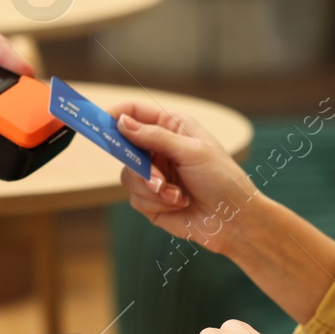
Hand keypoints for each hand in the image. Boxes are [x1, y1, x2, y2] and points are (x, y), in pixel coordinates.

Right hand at [109, 100, 258, 254]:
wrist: (234, 221)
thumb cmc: (222, 180)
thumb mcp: (191, 151)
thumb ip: (155, 136)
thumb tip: (121, 122)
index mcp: (172, 126)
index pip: (135, 112)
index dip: (115, 115)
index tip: (100, 123)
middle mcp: (160, 148)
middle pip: (124, 146)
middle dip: (140, 165)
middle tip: (154, 175)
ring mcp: (154, 174)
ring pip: (128, 176)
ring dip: (152, 188)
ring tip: (176, 194)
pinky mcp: (151, 200)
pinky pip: (136, 198)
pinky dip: (156, 203)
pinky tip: (179, 204)